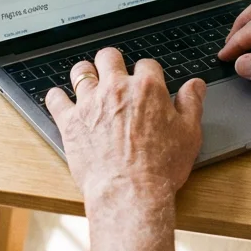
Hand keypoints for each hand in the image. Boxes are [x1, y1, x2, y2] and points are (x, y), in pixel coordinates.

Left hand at [45, 48, 205, 202]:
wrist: (130, 193)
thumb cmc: (160, 167)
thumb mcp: (189, 134)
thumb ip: (191, 103)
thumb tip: (195, 85)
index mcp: (147, 89)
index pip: (146, 65)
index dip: (147, 73)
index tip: (146, 83)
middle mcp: (116, 89)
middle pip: (109, 57)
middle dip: (113, 63)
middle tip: (114, 74)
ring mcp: (90, 103)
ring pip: (81, 71)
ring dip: (85, 73)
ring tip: (89, 82)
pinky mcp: (70, 122)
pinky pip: (55, 98)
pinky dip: (57, 97)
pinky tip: (61, 100)